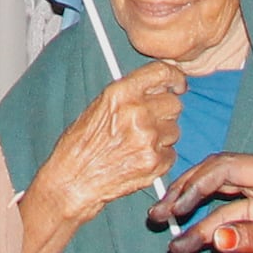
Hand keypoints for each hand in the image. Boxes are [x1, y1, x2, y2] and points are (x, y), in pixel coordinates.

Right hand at [27, 61, 184, 224]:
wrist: (74, 180)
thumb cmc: (80, 145)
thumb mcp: (98, 107)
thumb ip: (129, 94)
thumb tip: (157, 88)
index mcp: (120, 93)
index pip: (161, 73)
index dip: (174, 78)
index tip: (178, 84)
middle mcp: (137, 112)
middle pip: (174, 104)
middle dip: (165, 112)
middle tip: (149, 123)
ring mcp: (148, 138)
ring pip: (174, 130)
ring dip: (162, 137)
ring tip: (137, 144)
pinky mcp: (155, 162)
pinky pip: (171, 154)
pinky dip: (160, 157)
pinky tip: (139, 159)